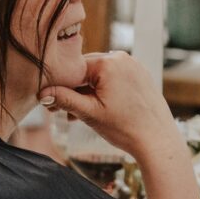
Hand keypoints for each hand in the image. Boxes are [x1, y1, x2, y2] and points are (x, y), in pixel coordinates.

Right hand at [39, 52, 181, 160]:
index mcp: (108, 63)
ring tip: (76, 115)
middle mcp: (121, 58)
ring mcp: (133, 65)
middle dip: (72, 90)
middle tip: (58, 110)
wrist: (157, 140)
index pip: (73, 69)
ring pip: (99, 76)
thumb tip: (42, 92)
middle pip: (86, 70)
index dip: (59, 86)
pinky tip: (95, 109)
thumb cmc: (126, 127)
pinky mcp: (139, 75)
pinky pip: (113, 79)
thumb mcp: (89, 113)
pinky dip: (102, 91)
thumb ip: (65, 99)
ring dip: (86, 92)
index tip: (49, 102)